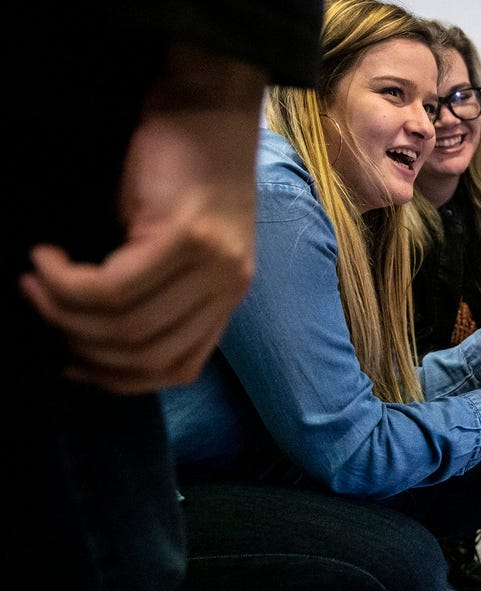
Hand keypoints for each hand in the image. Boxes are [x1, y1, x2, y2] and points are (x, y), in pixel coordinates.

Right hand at [18, 44, 267, 393]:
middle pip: (142, 353)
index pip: (176, 368)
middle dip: (79, 342)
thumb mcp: (178, 245)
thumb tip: (95, 337)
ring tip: (36, 278)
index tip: (73, 361)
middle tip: (40, 303)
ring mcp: (212, 265)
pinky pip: (113, 287)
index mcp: (228, 297)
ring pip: (123, 323)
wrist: (209, 106)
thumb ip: (158, 292)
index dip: (117, 377)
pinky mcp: (185, 238)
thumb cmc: (183, 170)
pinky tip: (47, 257)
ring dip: (64, 308)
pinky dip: (68, 281)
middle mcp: (228, 288)